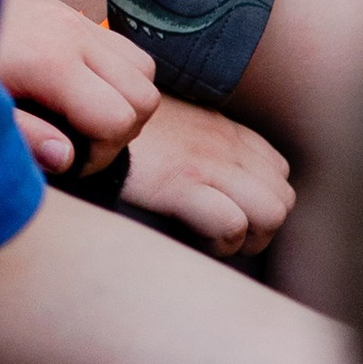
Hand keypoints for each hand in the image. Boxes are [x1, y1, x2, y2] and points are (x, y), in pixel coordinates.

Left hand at [0, 0, 157, 175]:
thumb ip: (22, 135)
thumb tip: (67, 157)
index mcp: (51, 63)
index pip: (119, 120)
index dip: (101, 154)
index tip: (66, 159)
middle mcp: (73, 36)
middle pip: (145, 97)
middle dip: (120, 131)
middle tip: (77, 141)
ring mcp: (75, 19)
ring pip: (143, 70)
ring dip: (124, 101)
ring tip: (79, 117)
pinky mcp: (69, 11)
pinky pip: (123, 48)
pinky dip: (116, 75)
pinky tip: (74, 89)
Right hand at [120, 96, 293, 254]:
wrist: (79, 123)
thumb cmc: (120, 136)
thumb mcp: (169, 123)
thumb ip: (201, 139)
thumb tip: (222, 175)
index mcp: (222, 130)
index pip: (279, 171)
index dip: (261, 198)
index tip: (230, 208)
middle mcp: (222, 145)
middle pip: (283, 198)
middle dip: (261, 225)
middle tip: (225, 232)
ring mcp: (204, 163)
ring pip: (270, 213)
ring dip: (247, 236)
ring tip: (213, 238)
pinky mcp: (179, 184)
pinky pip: (231, 224)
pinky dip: (222, 241)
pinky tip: (195, 236)